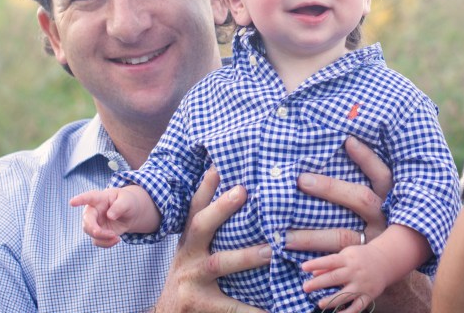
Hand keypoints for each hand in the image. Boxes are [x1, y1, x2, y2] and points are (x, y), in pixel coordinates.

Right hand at [69, 186, 153, 247]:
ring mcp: (93, 222)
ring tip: (117, 237)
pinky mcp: (97, 233)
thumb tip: (110, 216)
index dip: (80, 200)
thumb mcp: (127, 201)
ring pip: (90, 232)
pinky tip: (117, 239)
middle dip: (94, 230)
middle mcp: (93, 210)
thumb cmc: (127, 202)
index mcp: (99, 198)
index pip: (88, 197)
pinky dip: (107, 243)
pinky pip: (97, 241)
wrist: (130, 213)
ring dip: (103, 237)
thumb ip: (119, 206)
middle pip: (86, 221)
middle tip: (111, 234)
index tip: (72, 202)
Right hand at [153, 169, 269, 312]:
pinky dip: (253, 309)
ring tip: (271, 251)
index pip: (196, 208)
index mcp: (189, 241)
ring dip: (246, 255)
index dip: (205, 186)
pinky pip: (231, 307)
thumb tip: (235, 189)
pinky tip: (275, 310)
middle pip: (200, 226)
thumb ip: (212, 227)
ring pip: (219, 263)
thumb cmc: (191, 276)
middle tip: (243, 191)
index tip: (219, 165)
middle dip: (220, 208)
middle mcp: (188, 256)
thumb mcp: (194, 250)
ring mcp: (192, 280)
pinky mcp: (201, 304)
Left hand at [289, 136, 431, 311]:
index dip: (367, 158)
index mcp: (392, 200)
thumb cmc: (384, 223)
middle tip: (301, 179)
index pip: (382, 175)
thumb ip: (368, 181)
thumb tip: (344, 145)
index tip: (347, 141)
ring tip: (284, 235)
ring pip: (342, 236)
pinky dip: (316, 262)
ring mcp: (374, 242)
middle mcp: (386, 219)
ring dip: (311, 236)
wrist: (394, 267)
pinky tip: (292, 258)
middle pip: (360, 199)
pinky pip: (337, 261)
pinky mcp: (362, 261)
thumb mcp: (384, 201)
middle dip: (330, 188)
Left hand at [300, 243, 388, 311]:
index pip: (330, 261)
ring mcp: (362, 284)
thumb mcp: (346, 255)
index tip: (303, 267)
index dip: (316, 264)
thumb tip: (313, 273)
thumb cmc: (360, 258)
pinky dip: (347, 312)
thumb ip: (330, 264)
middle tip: (305, 287)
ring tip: (320, 304)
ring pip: (346, 294)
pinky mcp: (368, 295)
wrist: (386, 261)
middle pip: (335, 277)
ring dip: (332, 300)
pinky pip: (357, 306)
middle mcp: (355, 271)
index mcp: (348, 259)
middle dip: (319, 283)